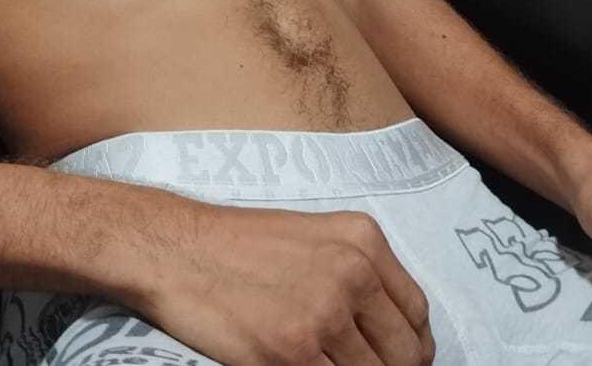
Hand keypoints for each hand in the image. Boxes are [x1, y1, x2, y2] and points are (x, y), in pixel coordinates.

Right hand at [134, 202, 434, 364]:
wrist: (175, 250)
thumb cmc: (237, 245)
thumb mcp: (313, 237)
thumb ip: (357, 275)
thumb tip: (391, 332)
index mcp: (362, 240)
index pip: (416, 313)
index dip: (411, 345)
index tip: (397, 357)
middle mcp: (352, 274)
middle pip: (405, 353)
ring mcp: (323, 316)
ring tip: (326, 364)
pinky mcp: (292, 353)